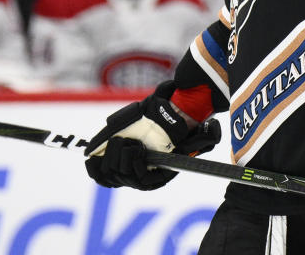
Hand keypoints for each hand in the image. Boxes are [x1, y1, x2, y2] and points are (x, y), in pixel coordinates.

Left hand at [84, 80, 220, 189]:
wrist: (166, 121)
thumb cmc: (181, 129)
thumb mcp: (200, 133)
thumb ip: (208, 134)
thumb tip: (213, 129)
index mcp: (160, 176)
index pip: (142, 183)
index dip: (133, 167)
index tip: (135, 147)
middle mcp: (143, 179)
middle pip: (122, 176)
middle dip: (120, 156)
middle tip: (127, 139)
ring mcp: (128, 175)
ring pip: (110, 173)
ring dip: (110, 155)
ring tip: (119, 140)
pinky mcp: (114, 167)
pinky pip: (100, 176)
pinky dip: (94, 168)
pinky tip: (92, 158)